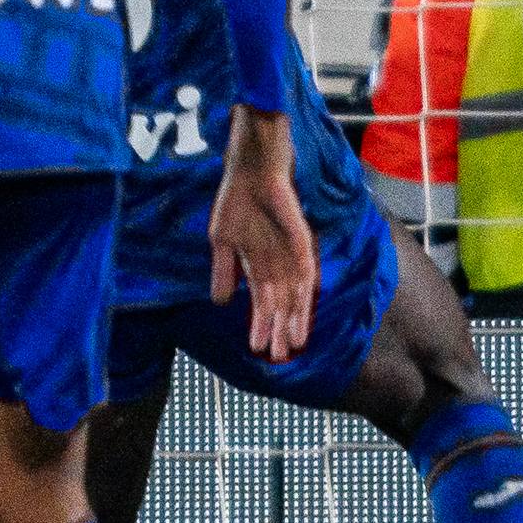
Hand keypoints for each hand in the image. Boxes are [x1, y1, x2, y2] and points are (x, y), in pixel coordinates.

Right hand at [210, 102, 316, 360]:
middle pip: (280, 303)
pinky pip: (305, 270)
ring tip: (291, 345)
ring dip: (293, 319)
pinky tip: (304, 310)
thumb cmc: (236, 196)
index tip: (256, 350)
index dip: (259, 324)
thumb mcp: (222, 238)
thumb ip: (223, 270)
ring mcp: (291, 252)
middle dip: (277, 330)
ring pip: (294, 293)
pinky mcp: (301, 239)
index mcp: (259, 263)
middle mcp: (278, 262)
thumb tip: (217, 302)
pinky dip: (304, 292)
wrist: (253, 165)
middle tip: (277, 357)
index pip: (262, 300)